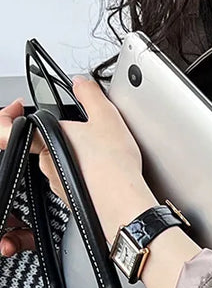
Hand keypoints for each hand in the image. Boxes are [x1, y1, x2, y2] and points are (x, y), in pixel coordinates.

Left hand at [0, 76, 146, 255]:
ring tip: (103, 153)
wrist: (123, 204)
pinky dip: (86, 174)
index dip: (6, 117)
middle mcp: (46, 165)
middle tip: (87, 131)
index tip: (19, 108)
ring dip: (77, 156)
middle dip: (64, 136)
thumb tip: (81, 84)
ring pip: (61, 163)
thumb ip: (89, 94)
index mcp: (45, 141)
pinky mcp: (71, 200)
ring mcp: (57, 185)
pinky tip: (106, 171)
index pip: (7, 130)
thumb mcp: (105, 116)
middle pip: (46, 144)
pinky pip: (73, 181)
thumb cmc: (111, 166)